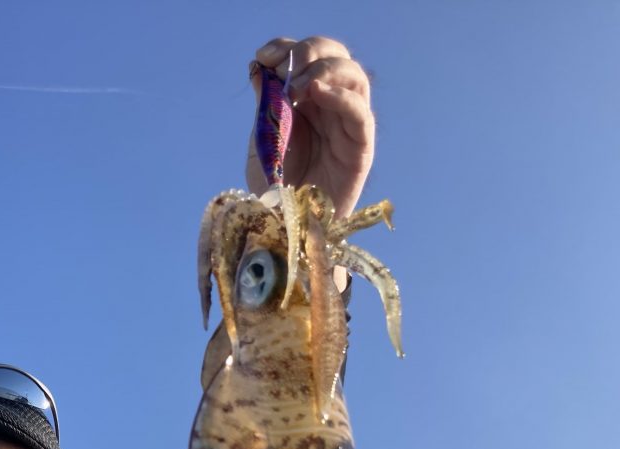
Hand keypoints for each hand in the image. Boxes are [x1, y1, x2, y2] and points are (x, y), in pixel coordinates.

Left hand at [246, 36, 374, 218]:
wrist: (287, 229)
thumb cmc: (275, 191)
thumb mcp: (263, 141)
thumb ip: (265, 106)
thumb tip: (259, 69)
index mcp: (306, 102)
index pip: (307, 58)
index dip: (286, 48)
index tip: (263, 57)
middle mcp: (331, 108)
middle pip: (335, 57)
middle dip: (309, 52)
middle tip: (285, 69)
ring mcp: (348, 126)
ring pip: (354, 77)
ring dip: (325, 70)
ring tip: (298, 88)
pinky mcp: (360, 149)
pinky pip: (360, 114)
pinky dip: (341, 96)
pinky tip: (318, 93)